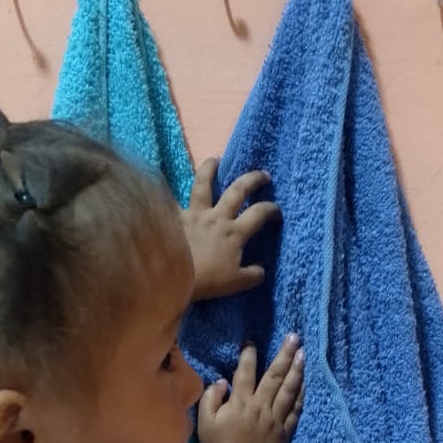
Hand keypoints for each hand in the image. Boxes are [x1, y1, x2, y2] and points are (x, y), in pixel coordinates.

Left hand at [181, 159, 280, 301]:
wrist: (175, 277)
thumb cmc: (208, 281)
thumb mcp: (237, 283)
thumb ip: (253, 274)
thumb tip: (261, 269)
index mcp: (235, 233)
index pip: (259, 214)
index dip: (272, 209)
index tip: (277, 212)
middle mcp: (217, 217)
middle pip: (238, 190)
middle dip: (253, 179)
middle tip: (263, 174)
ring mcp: (195, 214)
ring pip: (204, 184)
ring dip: (210, 169)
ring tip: (215, 159)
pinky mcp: (175, 217)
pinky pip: (171, 200)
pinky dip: (168, 192)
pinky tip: (165, 184)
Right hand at [197, 335, 304, 442]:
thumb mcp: (205, 420)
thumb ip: (211, 397)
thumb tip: (221, 382)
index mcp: (241, 401)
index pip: (246, 371)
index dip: (249, 354)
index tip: (251, 343)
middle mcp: (261, 405)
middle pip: (275, 375)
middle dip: (285, 354)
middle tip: (294, 337)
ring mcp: (275, 417)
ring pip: (289, 390)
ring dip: (297, 370)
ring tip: (303, 354)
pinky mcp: (285, 430)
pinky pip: (296, 409)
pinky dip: (301, 395)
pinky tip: (304, 382)